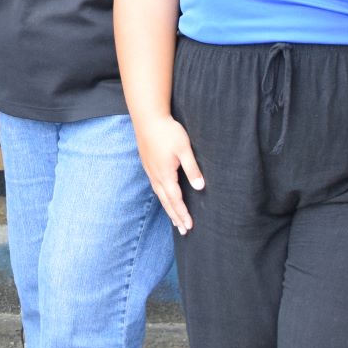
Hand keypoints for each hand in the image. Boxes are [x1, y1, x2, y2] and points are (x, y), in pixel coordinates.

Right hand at [136, 113, 203, 233]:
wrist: (147, 117)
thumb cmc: (167, 131)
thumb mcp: (184, 149)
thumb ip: (192, 169)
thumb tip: (200, 187)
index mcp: (165, 174)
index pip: (175, 199)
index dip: (182, 214)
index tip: (189, 226)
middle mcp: (156, 176)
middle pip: (166, 201)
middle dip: (175, 216)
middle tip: (183, 230)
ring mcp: (150, 170)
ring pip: (160, 195)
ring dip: (168, 209)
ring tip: (175, 220)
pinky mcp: (148, 165)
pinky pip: (156, 187)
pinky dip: (162, 197)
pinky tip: (165, 197)